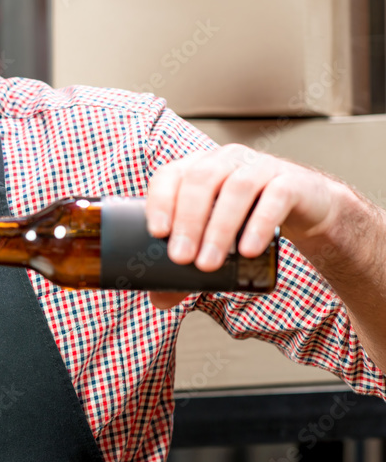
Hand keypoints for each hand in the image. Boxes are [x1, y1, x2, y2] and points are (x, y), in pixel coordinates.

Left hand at [144, 144, 344, 308]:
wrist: (305, 210)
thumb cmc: (247, 219)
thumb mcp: (214, 237)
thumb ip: (187, 264)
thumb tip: (160, 301)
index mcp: (198, 167)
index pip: (171, 174)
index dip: (160, 200)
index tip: (157, 233)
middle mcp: (227, 160)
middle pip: (201, 181)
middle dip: (187, 222)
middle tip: (181, 258)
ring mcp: (261, 167)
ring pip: (237, 189)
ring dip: (219, 228)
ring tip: (208, 263)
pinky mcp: (292, 183)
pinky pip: (276, 197)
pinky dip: (259, 224)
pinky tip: (249, 250)